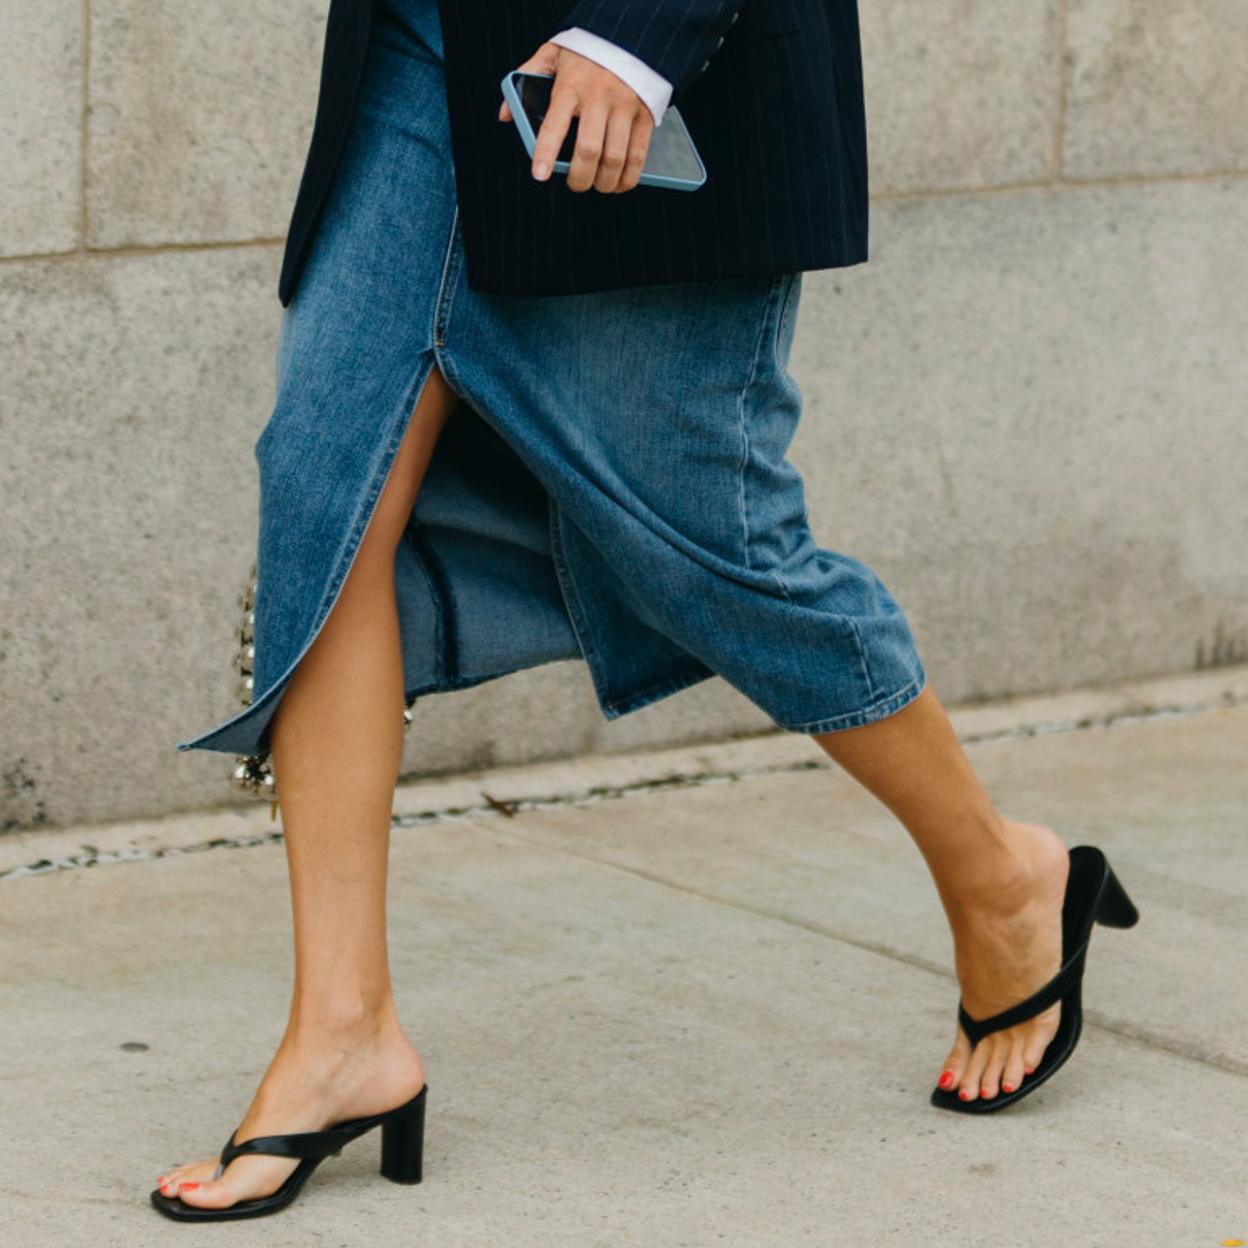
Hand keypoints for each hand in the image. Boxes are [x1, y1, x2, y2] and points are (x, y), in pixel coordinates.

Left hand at [498, 43, 654, 193]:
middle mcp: (598, 96)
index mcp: (570, 84)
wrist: (629, 34)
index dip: (546, 154)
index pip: (555, 124)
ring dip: (604, 182)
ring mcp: (624, 106)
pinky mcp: (645, 114)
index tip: (540, 175)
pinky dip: (628, 178)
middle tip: (575, 185)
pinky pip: (638, 156)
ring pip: (615, 159)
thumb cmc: (586, 52)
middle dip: (579, 178)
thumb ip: (528, 79)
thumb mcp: (553, 54)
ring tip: (597, 186)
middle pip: (588, 151)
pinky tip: (619, 183)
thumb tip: (505, 115)